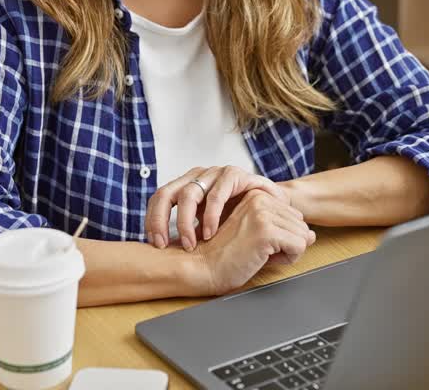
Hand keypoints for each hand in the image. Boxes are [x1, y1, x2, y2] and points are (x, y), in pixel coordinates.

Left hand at [146, 165, 290, 249]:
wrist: (276, 208)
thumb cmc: (242, 220)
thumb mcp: (209, 227)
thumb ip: (190, 233)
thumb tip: (161, 253)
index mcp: (187, 186)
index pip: (159, 198)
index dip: (152, 220)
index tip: (155, 244)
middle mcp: (198, 176)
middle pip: (166, 193)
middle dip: (160, 220)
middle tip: (163, 244)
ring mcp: (215, 173)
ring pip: (188, 193)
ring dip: (185, 222)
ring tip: (189, 245)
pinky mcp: (235, 174)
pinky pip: (217, 193)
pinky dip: (211, 215)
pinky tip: (210, 233)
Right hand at [192, 189, 315, 295]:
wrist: (200, 267)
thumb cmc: (222, 255)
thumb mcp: (258, 237)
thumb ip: (284, 231)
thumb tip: (313, 235)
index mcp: (256, 195)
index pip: (295, 218)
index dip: (280, 239)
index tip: (254, 243)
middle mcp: (260, 198)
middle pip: (301, 226)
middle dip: (286, 245)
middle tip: (256, 250)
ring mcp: (263, 212)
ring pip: (303, 237)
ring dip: (285, 253)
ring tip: (256, 253)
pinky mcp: (266, 229)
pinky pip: (300, 247)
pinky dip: (285, 259)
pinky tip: (260, 257)